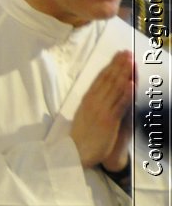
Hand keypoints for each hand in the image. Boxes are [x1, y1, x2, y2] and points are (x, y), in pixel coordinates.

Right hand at [70, 51, 132, 169]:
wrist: (74, 153)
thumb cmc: (80, 136)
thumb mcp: (83, 115)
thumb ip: (91, 103)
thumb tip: (97, 92)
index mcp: (87, 100)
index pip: (100, 78)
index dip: (110, 65)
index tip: (118, 55)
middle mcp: (94, 102)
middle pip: (108, 80)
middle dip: (118, 65)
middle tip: (126, 52)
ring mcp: (101, 110)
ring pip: (115, 89)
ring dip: (123, 74)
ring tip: (131, 61)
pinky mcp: (109, 121)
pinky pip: (119, 105)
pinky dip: (125, 94)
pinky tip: (130, 83)